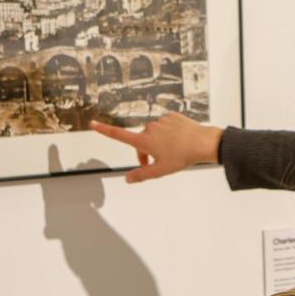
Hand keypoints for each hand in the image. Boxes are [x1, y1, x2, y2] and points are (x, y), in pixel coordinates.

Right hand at [90, 113, 222, 182]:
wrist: (202, 142)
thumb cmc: (182, 156)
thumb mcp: (160, 170)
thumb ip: (142, 175)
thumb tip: (128, 179)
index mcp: (144, 140)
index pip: (118, 135)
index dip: (104, 130)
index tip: (92, 123)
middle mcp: (150, 128)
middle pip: (141, 141)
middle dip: (146, 151)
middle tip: (157, 163)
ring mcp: (161, 121)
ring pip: (155, 133)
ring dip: (158, 142)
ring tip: (172, 151)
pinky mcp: (172, 116)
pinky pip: (166, 126)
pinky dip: (169, 133)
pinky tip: (178, 140)